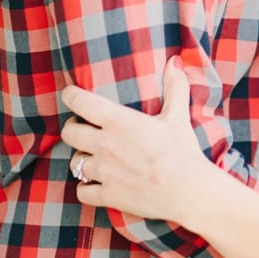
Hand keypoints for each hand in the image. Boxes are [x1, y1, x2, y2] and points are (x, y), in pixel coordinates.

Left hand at [60, 56, 210, 223]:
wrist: (189, 191)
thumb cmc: (184, 152)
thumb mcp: (179, 117)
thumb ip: (174, 87)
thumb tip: (175, 62)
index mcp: (120, 122)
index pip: (80, 102)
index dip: (71, 95)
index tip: (71, 94)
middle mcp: (105, 145)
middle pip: (69, 133)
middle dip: (74, 128)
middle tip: (83, 128)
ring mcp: (103, 172)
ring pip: (74, 163)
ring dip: (82, 158)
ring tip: (94, 157)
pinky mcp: (107, 195)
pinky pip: (81, 191)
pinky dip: (86, 187)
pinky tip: (96, 183)